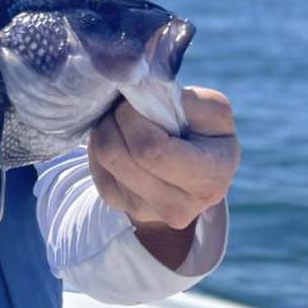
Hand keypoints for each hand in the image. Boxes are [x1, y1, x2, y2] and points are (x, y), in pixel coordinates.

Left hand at [88, 87, 239, 265]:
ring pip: (103, 159)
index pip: (152, 150)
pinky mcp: (119, 205)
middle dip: (114, 120)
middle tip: (125, 106)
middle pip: (118, 156)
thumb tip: (143, 95)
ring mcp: (145, 211)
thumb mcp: (213, 110)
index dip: (134, 119)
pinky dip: (100, 144)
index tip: (138, 100)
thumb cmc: (205, 132)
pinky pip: (95, 166)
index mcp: (209, 179)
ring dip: (105, 129)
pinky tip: (120, 137)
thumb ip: (185, 101)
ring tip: (122, 118)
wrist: (194, 168)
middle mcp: (179, 206)